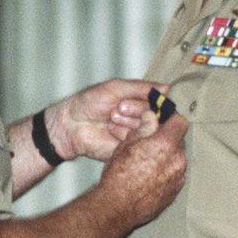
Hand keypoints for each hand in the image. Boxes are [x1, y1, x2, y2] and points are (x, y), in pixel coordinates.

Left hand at [47, 79, 165, 161]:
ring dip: (127, 124)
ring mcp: (136, 135)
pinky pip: (138, 144)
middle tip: (114, 111)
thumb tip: (166, 88)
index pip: (160, 103)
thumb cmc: (88, 103)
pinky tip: (110, 132)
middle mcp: (142, 119)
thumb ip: (140, 88)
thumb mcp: (115, 88)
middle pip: (155, 117)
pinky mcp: (130, 150)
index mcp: (140, 103)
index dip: (148, 103)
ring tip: (110, 120)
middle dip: (134, 112)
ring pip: (147, 130)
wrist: (70, 125)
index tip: (126, 101)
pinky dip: (124, 136)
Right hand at [99, 112, 187, 227]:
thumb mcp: (126, 145)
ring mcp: (178, 178)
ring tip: (146, 163)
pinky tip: (148, 177)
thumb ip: (144, 128)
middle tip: (149, 144)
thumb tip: (151, 117)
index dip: (171, 120)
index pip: (180, 122)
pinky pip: (174, 176)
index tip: (163, 121)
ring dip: (166, 158)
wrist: (117, 207)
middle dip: (166, 140)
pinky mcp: (175, 192)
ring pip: (176, 160)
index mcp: (166, 145)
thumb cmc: (118, 176)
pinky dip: (165, 174)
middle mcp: (177, 161)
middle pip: (178, 142)